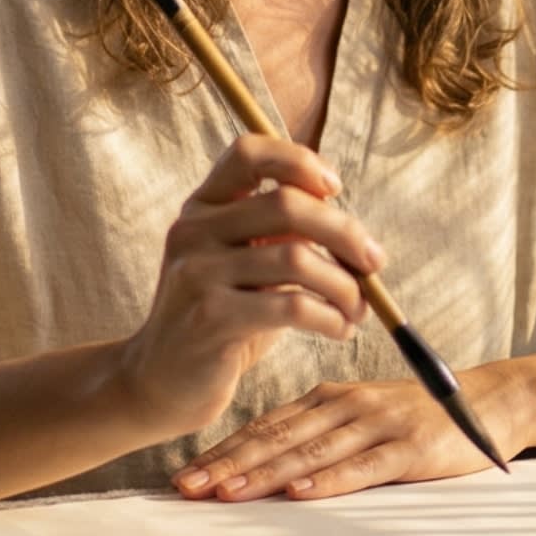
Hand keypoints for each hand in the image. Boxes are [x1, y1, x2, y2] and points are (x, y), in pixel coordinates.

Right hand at [112, 134, 383, 438]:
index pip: (248, 152)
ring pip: (297, 259)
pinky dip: (330, 317)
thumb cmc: (221, 320)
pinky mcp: (211, 318)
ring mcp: (198, 273)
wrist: (160, 383)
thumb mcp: (246, 269)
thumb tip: (351, 230)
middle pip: (287, 204)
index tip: (335, 189)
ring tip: (356, 309)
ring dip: (344, 286)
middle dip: (345, 232)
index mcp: (202, 207)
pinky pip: (292, 306)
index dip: (299, 160)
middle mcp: (194, 231)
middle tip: (374, 263)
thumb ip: (283, 237)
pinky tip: (339, 330)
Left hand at [172, 368, 520, 502]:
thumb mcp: (360, 416)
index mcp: (329, 399)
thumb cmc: (417, 416)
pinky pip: (363, 467)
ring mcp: (378, 424)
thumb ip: (318, 432)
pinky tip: (300, 493)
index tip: (184, 476)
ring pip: (310, 452)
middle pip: (276, 438)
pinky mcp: (410, 447)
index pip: (264, 426)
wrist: (491, 403)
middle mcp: (346, 406)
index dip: (222, 451)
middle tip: (186, 488)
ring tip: (227, 493)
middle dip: (227, 464)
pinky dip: (329, 480)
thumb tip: (262, 464)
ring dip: (265, 473)